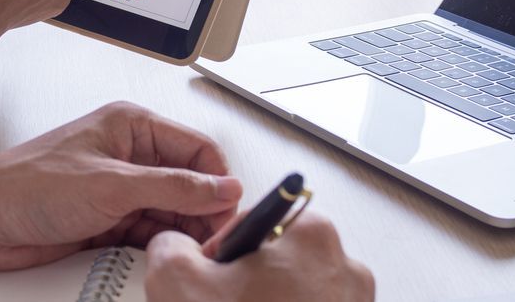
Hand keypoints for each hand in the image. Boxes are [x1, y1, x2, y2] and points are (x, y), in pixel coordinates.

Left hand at [0, 101, 242, 270]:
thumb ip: (172, 187)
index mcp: (132, 127)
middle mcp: (130, 155)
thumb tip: (221, 188)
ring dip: (183, 232)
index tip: (229, 212)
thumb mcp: (111, 184)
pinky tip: (164, 257)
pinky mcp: (109, 220)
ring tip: (191, 252)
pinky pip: (150, 233)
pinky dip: (160, 247)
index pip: (198, 149)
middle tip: (214, 240)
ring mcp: (120, 189)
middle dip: (204, 211)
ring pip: (172, 212)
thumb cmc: (28, 184)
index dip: (219, 181)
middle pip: (190, 183)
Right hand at [145, 211, 374, 301]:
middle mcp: (344, 266)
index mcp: (310, 234)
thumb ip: (169, 246)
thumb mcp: (177, 281)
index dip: (221, 251)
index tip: (214, 277)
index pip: (251, 221)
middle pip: (276, 258)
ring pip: (294, 293)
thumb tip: (172, 246)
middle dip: (246, 282)